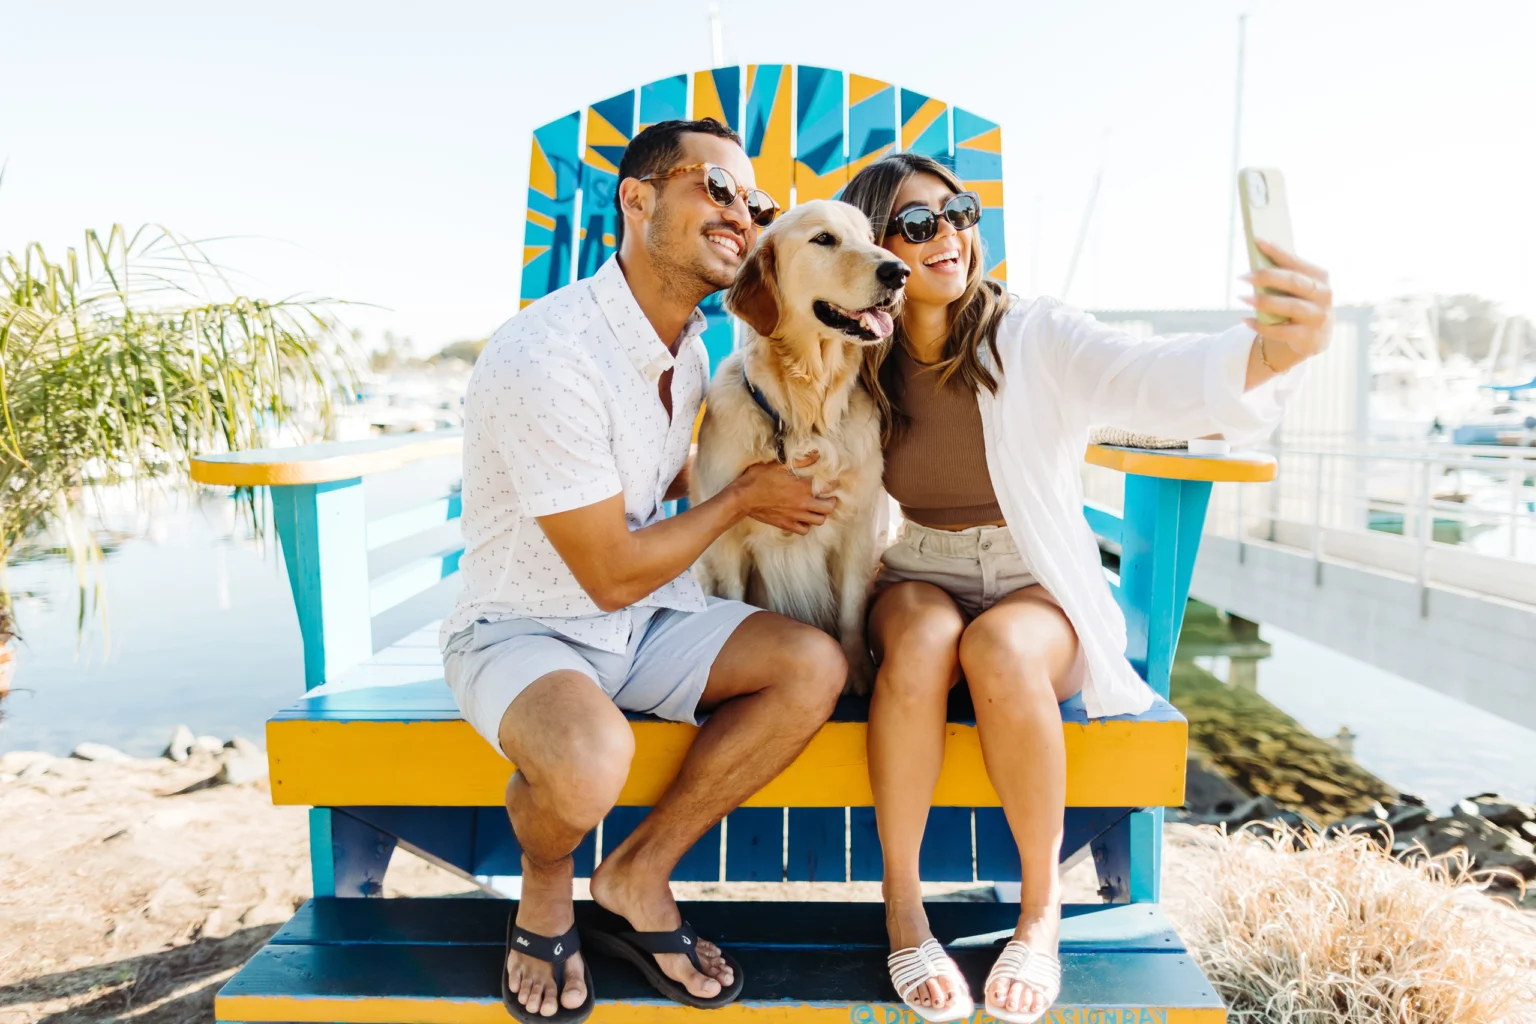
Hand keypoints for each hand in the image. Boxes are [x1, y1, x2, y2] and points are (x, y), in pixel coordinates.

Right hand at [731, 458, 837, 533]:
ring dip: (821, 514)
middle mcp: (803, 504)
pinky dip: (807, 525)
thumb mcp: (779, 465)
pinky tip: (804, 518)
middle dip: (832, 502)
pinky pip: (804, 530)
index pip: (828, 487)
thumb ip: (801, 461)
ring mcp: (795, 516)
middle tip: (830, 497)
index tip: (834, 482)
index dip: (834, 484)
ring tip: (818, 508)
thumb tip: (817, 455)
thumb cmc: (758, 479)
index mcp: (803, 487)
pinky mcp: (786, 524)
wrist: (743, 498)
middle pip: (828, 508)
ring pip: (819, 521)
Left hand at [1240, 240, 1332, 367]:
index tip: (1256, 241)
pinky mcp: (1309, 337)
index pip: (1296, 261)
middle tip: (1245, 275)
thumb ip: (1283, 277)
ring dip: (1265, 302)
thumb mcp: (1297, 289)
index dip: (1277, 251)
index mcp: (1321, 277)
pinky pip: (1282, 331)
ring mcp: (1318, 317)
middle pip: (1294, 282)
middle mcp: (1324, 295)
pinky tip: (1246, 320)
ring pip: (1291, 307)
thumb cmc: (1299, 304)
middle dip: (1268, 277)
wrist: (1314, 338)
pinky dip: (1262, 326)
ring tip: (1243, 297)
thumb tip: (1255, 264)